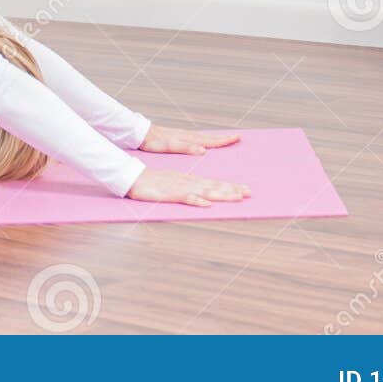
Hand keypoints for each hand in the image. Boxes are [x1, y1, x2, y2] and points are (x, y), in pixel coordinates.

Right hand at [126, 168, 250, 205]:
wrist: (133, 177)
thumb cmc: (153, 182)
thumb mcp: (174, 184)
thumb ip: (188, 190)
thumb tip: (203, 197)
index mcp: (190, 180)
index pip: (214, 183)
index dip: (230, 187)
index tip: (245, 190)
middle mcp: (188, 182)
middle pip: (213, 186)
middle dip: (231, 190)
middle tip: (248, 193)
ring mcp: (180, 187)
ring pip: (204, 191)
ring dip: (220, 193)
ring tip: (236, 196)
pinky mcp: (170, 193)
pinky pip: (185, 197)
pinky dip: (196, 200)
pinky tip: (206, 203)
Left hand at [140, 124, 239, 154]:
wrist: (141, 133)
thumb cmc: (154, 141)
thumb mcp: (169, 145)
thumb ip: (186, 147)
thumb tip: (203, 150)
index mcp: (188, 138)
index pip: (210, 140)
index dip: (223, 141)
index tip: (236, 138)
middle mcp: (188, 135)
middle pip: (210, 137)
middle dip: (224, 138)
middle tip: (238, 137)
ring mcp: (183, 135)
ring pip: (204, 136)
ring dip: (216, 138)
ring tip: (226, 139)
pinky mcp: (178, 136)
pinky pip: (197, 137)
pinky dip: (205, 139)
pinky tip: (205, 142)